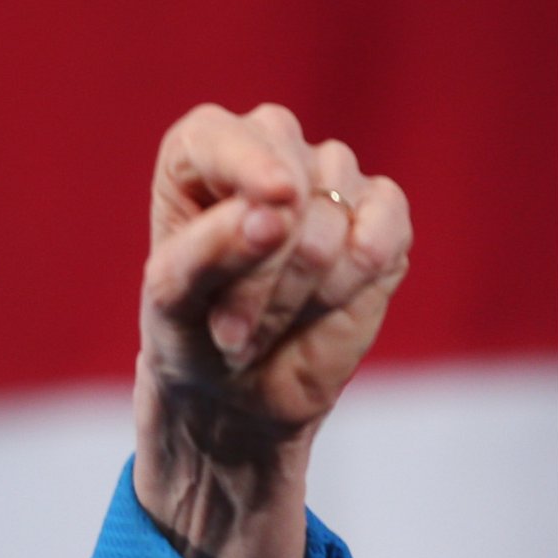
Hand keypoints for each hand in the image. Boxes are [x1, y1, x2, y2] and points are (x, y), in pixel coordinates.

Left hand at [133, 103, 412, 557]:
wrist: (238, 426)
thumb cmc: (184, 363)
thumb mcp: (167, 311)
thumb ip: (208, 251)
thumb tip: (269, 207)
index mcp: (192, 167)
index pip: (216, 130)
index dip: (233, 186)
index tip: (239, 248)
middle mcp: (259, 170)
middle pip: (288, 156)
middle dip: (267, 252)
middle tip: (238, 328)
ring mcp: (325, 201)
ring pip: (341, 195)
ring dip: (309, 276)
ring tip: (269, 334)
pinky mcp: (375, 238)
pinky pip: (390, 223)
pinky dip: (368, 272)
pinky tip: (327, 319)